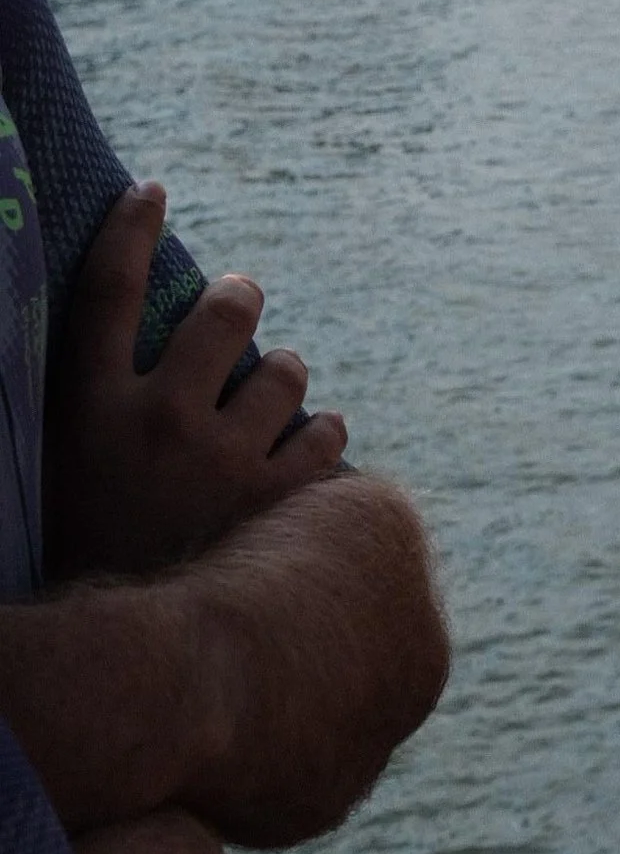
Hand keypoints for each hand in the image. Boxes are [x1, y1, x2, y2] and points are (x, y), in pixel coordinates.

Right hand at [44, 187, 346, 581]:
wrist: (120, 661)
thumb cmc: (81, 552)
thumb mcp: (58, 468)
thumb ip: (88, 403)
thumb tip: (122, 348)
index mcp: (84, 410)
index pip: (106, 291)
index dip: (129, 232)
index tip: (151, 192)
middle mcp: (155, 422)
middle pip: (223, 314)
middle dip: (241, 298)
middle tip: (240, 300)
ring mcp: (219, 463)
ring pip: (287, 372)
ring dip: (284, 376)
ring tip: (268, 397)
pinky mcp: (273, 506)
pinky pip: (328, 438)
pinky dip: (321, 438)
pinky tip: (302, 449)